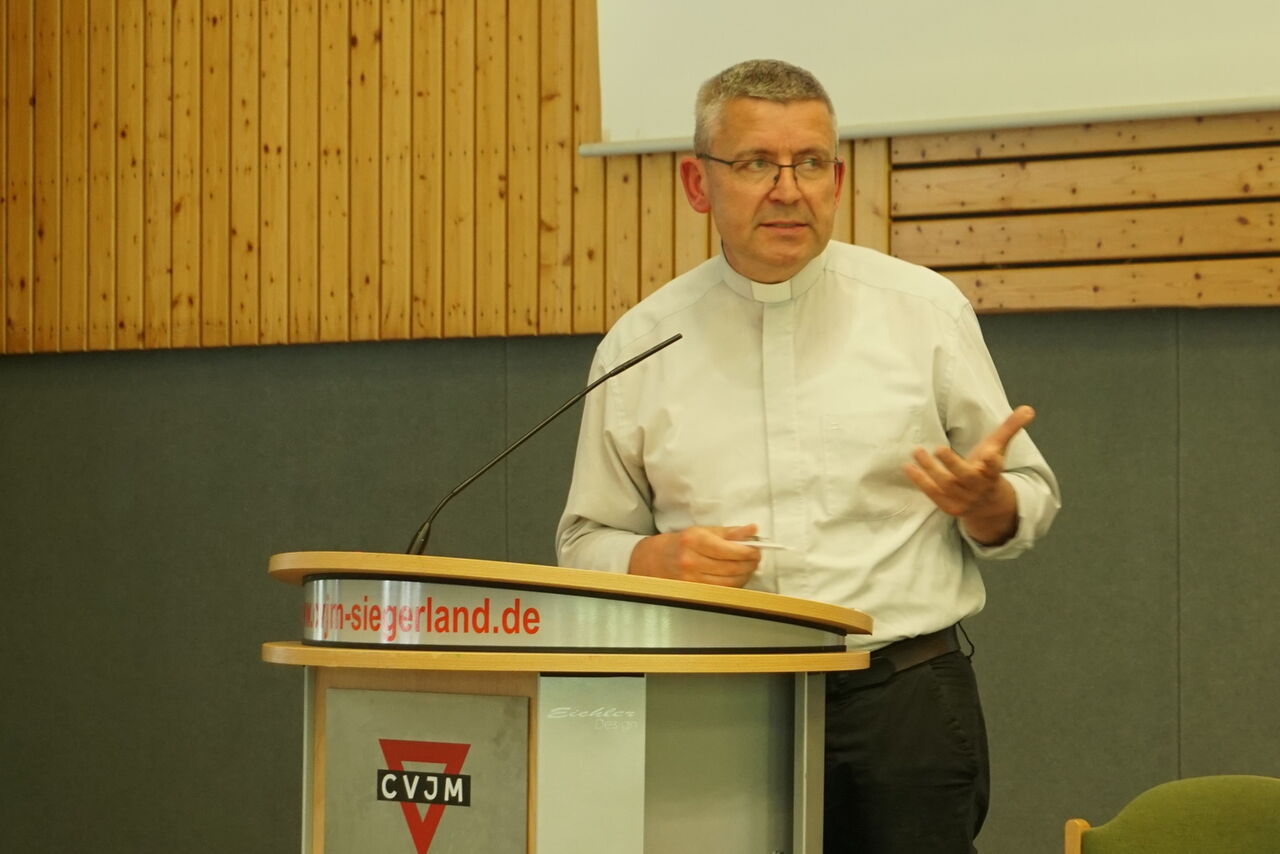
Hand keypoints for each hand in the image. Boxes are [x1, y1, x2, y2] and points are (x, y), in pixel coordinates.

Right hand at [628, 524, 761, 586]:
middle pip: (730, 567)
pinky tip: (737, 577)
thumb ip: (729, 532)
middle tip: (757, 558)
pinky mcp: (693, 591)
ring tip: (749, 567)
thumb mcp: (702, 531)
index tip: (757, 549)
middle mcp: (691, 560)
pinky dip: (734, 584)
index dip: (747, 551)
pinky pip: (721, 590)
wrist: (652, 561)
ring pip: (729, 582)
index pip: (727, 549)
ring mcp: (691, 579)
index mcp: (694, 540)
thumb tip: (753, 530)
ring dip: (745, 575)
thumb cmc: (681, 543)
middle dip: (749, 563)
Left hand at [904, 405, 1035, 543]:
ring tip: (917, 451)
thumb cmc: (988, 470)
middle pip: (967, 477)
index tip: (990, 454)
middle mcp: (979, 488)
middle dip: (953, 464)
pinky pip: (933, 494)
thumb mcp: (998, 449)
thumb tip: (1029, 408)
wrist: (987, 505)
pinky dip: (920, 481)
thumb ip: (1010, 428)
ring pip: (946, 485)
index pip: (995, 468)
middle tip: (939, 448)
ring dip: (931, 469)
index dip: (992, 462)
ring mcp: (964, 499)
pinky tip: (908, 467)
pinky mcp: (949, 506)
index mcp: (993, 473)